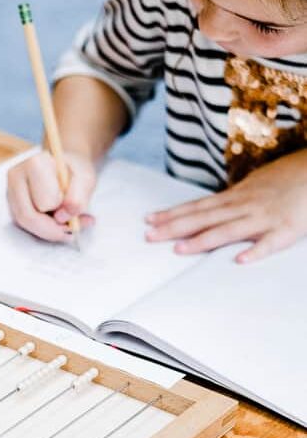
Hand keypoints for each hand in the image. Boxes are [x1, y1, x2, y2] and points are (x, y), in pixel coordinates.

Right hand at [6, 150, 95, 241]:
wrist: (65, 166)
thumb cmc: (75, 171)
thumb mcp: (87, 180)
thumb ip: (79, 198)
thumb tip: (61, 218)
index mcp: (35, 163)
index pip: (45, 202)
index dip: (62, 208)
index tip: (73, 201)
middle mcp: (16, 175)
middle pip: (28, 216)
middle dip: (52, 228)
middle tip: (73, 226)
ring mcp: (10, 189)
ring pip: (23, 223)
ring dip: (47, 230)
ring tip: (67, 224)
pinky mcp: (10, 202)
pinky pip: (23, 224)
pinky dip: (41, 229)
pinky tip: (55, 222)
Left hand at [145, 149, 306, 262]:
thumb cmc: (288, 177)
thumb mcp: (254, 185)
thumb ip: (233, 198)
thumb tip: (213, 206)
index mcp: (235, 195)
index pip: (197, 206)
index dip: (172, 213)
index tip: (149, 219)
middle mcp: (244, 204)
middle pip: (203, 218)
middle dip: (174, 227)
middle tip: (149, 236)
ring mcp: (265, 216)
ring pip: (228, 230)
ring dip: (202, 240)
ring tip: (179, 250)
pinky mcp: (288, 228)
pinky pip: (271, 242)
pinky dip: (255, 250)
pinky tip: (239, 260)